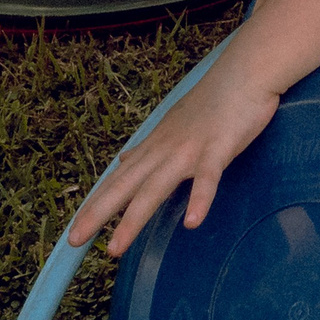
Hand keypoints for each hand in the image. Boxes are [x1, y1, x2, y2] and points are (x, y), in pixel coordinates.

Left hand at [67, 57, 281, 257]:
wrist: (245, 72)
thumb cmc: (214, 99)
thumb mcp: (173, 124)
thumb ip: (149, 147)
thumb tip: (124, 159)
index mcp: (155, 146)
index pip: (118, 179)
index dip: (96, 204)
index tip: (75, 229)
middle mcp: (165, 150)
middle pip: (126, 185)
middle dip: (98, 213)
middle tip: (74, 240)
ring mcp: (190, 149)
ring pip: (156, 187)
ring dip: (133, 219)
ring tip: (115, 248)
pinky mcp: (218, 148)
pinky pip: (207, 177)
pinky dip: (199, 199)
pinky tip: (191, 222)